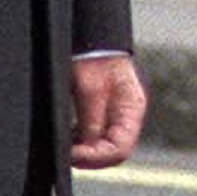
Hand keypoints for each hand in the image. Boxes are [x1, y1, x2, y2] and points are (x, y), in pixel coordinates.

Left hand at [70, 53, 147, 169]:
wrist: (92, 37)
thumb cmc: (93, 55)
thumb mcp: (88, 88)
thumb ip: (90, 121)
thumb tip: (87, 149)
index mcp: (131, 110)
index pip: (119, 150)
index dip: (94, 158)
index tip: (70, 154)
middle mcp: (128, 117)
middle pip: (113, 153)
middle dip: (89, 157)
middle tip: (64, 152)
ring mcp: (117, 116)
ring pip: (104, 147)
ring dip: (85, 150)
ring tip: (65, 142)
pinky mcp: (105, 113)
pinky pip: (97, 136)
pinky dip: (82, 141)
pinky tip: (68, 134)